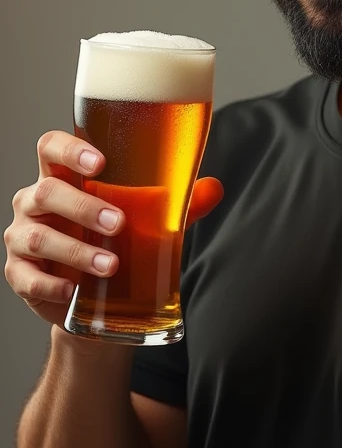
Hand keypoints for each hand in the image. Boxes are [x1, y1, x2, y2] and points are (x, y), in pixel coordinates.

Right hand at [4, 130, 223, 328]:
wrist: (97, 300)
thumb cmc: (117, 240)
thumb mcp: (148, 219)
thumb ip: (179, 202)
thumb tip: (215, 188)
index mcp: (64, 176)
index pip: (51, 147)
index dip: (70, 149)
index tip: (101, 162)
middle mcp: (36, 202)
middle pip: (46, 191)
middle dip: (84, 206)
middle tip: (120, 223)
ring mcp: (22, 238)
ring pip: (38, 237)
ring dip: (75, 250)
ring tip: (110, 265)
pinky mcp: (19, 274)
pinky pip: (26, 277)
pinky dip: (51, 284)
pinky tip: (73, 291)